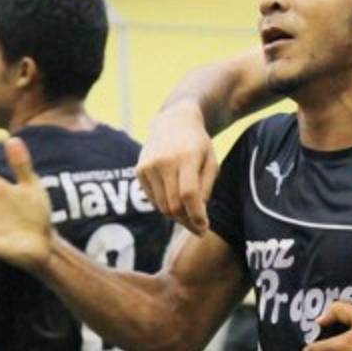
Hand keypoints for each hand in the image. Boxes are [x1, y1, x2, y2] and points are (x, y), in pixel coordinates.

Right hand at [135, 101, 217, 234]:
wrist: (173, 122)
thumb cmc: (198, 145)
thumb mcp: (211, 161)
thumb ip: (206, 187)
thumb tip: (198, 215)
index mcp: (186, 157)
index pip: (188, 194)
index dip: (196, 215)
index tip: (204, 227)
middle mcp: (164, 161)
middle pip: (173, 204)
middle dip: (187, 221)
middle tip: (198, 228)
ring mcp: (148, 166)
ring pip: (162, 205)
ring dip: (176, 216)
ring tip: (189, 216)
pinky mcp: (139, 170)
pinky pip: (153, 199)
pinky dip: (164, 205)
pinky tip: (175, 201)